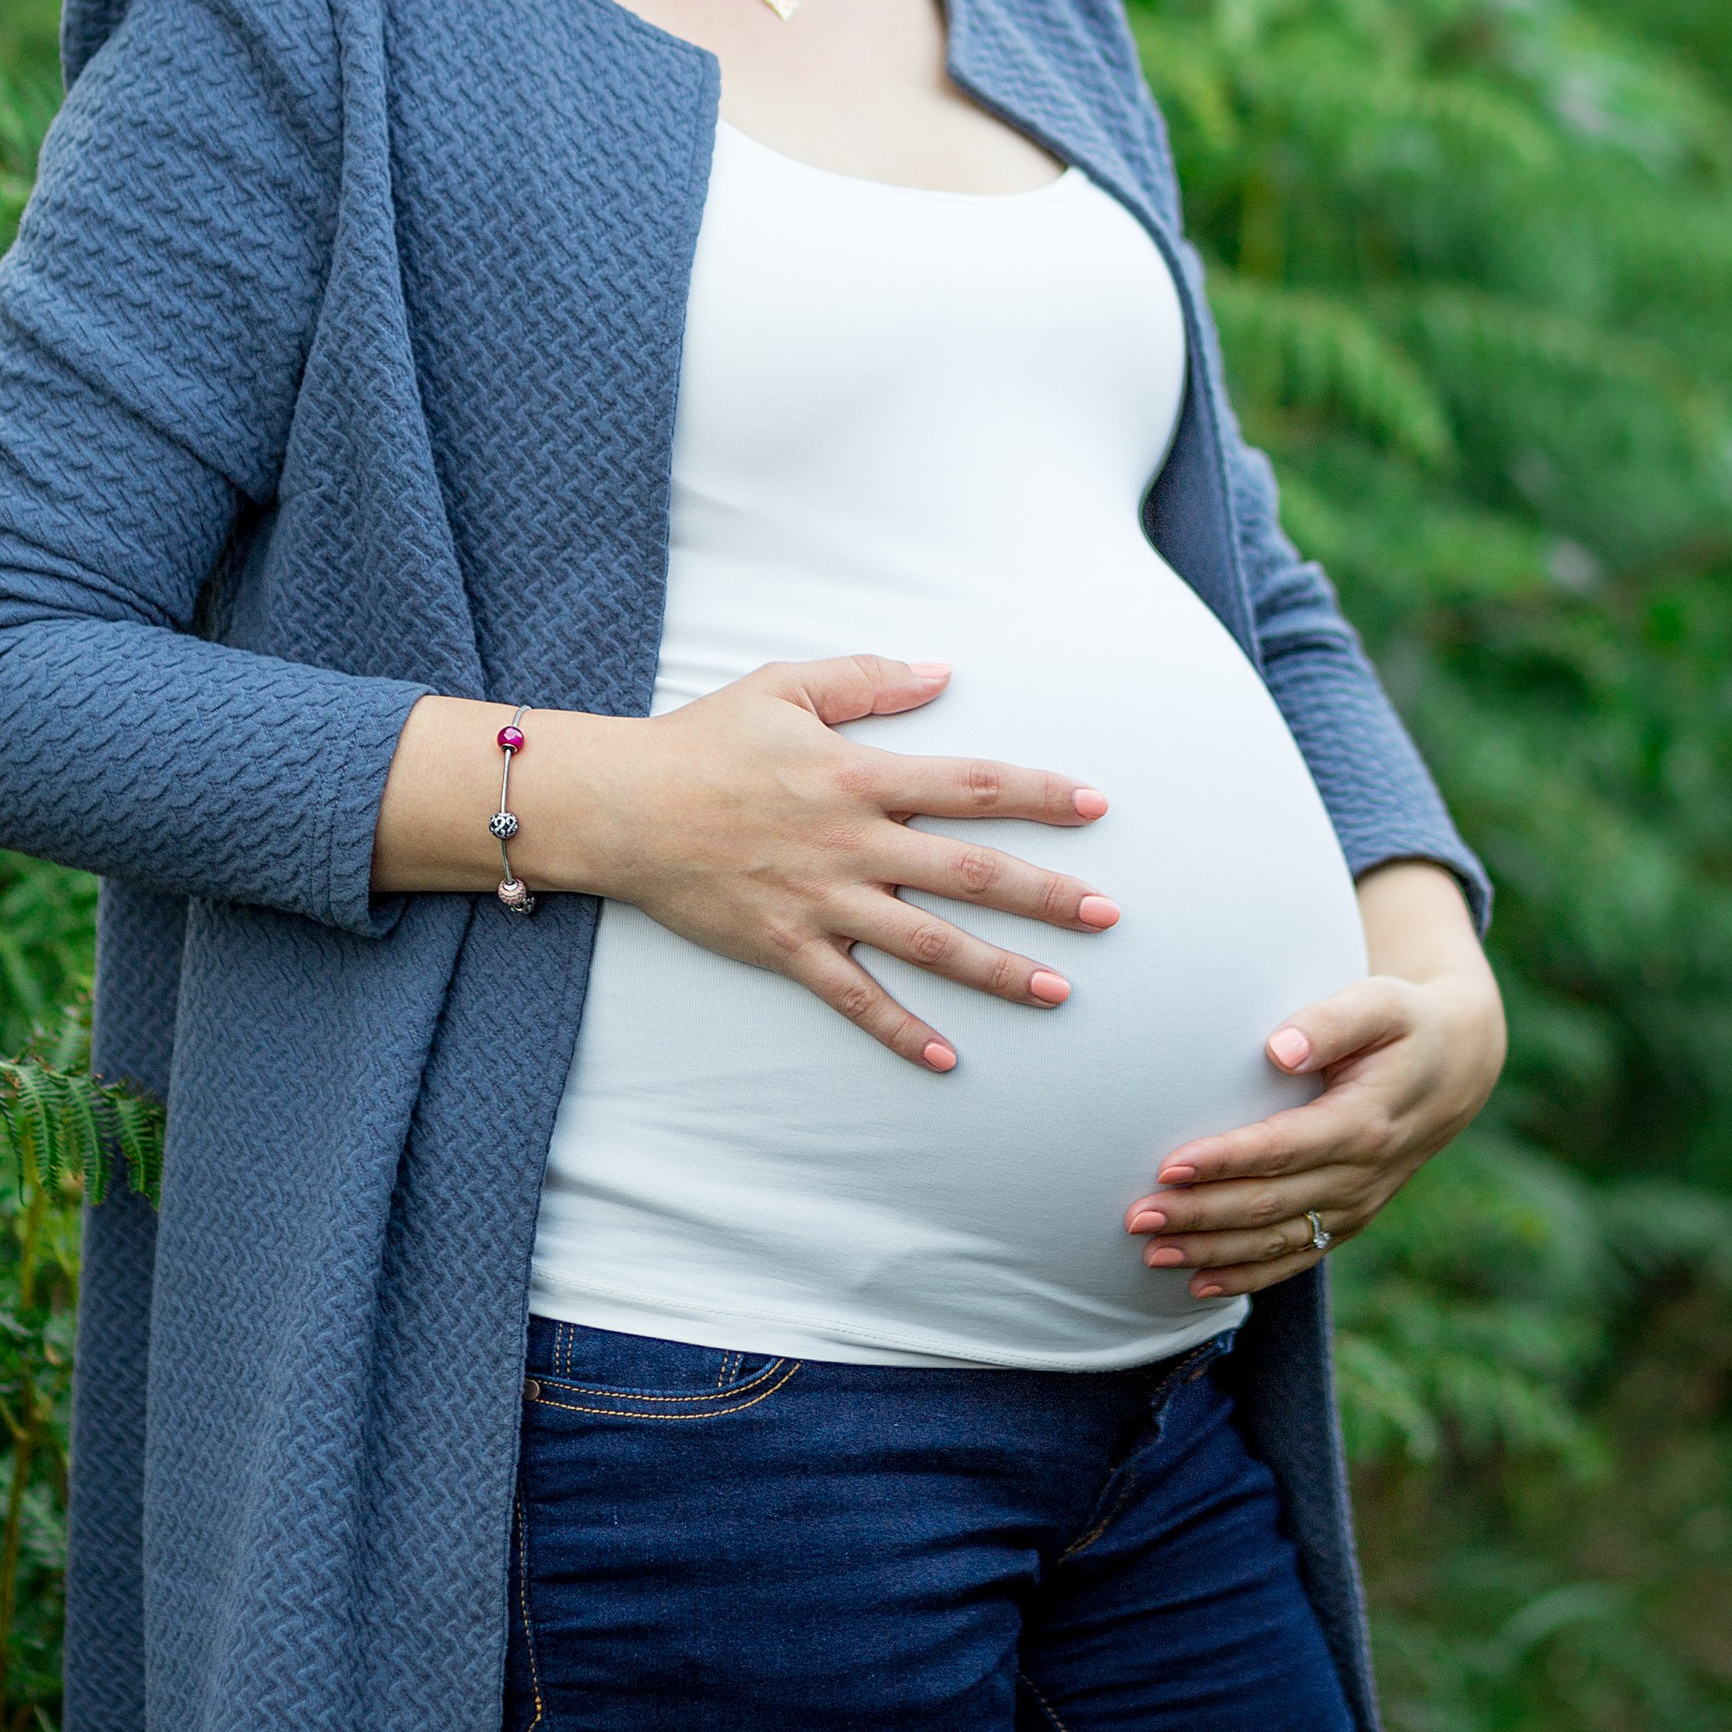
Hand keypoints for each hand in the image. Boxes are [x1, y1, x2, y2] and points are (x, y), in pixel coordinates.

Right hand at [372, 655, 1114, 1070]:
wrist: (622, 805)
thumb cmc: (705, 739)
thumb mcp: (786, 685)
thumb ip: (867, 678)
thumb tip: (940, 673)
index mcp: (859, 775)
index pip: (971, 785)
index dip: (1039, 794)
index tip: (1097, 806)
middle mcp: (853, 842)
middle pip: (969, 872)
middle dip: (1045, 895)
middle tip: (1108, 916)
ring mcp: (823, 901)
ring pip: (927, 943)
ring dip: (997, 969)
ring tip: (1059, 990)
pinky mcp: (788, 947)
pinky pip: (855, 998)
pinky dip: (901, 1031)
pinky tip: (947, 1058)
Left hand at [1123, 859, 1503, 1300]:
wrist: (1456, 1067)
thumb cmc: (1404, 1023)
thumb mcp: (1380, 1004)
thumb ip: (1330, 1021)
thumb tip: (1278, 1048)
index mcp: (1365, 1122)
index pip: (1283, 1149)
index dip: (1226, 1161)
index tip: (1170, 1165)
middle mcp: (1362, 1175)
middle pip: (1269, 1206)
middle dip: (1200, 1215)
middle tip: (1137, 1217)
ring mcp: (1357, 1204)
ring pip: (1276, 1241)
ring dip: (1211, 1251)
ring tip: (1150, 1253)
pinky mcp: (1349, 1219)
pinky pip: (1296, 1257)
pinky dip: (1247, 1275)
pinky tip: (1198, 1283)